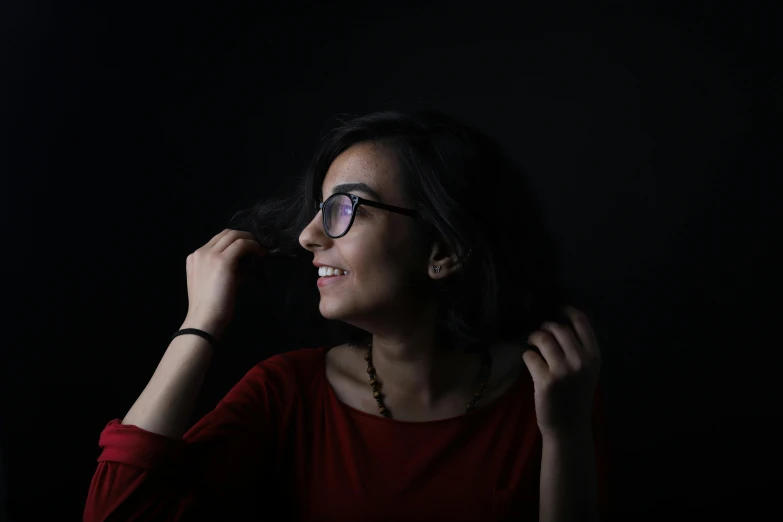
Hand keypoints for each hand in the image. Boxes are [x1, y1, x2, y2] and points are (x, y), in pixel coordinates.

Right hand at [184, 229, 266, 337]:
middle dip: (243, 236)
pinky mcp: (223, 260)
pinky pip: (242, 244)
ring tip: (260, 249)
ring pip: (234, 235)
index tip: (247, 248)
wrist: (204, 319)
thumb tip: (244, 265)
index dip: (234, 240)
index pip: (217, 240)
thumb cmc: (210, 307)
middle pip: (225, 234)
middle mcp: (200, 252)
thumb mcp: (214, 282)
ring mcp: (210, 255)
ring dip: (250, 240)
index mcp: (194, 258)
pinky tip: (261, 254)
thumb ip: (227, 270)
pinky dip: (253, 246)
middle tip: (256, 245)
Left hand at [522, 305, 601, 439]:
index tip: (558, 308)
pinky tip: (530, 362)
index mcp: (594, 356)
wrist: (569, 427)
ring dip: (533, 338)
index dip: (568, 310)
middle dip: (545, 326)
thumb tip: (560, 322)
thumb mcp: (587, 371)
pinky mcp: (545, 380)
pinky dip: (527, 356)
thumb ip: (579, 349)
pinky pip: (529, 356)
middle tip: (540, 333)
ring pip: (542, 338)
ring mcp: (563, 370)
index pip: (582, 322)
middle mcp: (581, 360)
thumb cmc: (576, 397)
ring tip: (532, 344)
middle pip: (558, 328)